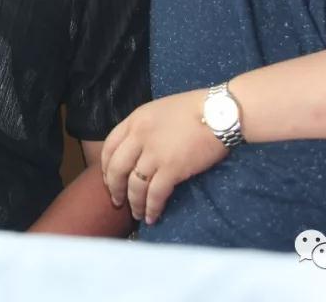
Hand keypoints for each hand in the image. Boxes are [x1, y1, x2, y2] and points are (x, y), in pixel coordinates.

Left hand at [100, 90, 227, 224]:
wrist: (219, 112)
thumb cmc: (195, 109)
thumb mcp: (160, 111)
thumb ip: (145, 128)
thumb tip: (139, 149)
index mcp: (135, 120)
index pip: (109, 146)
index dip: (106, 167)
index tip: (108, 179)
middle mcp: (139, 136)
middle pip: (117, 168)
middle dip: (114, 189)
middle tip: (117, 201)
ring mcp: (154, 153)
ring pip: (134, 185)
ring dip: (134, 203)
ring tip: (138, 214)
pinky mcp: (172, 168)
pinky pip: (155, 194)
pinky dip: (152, 208)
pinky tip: (152, 217)